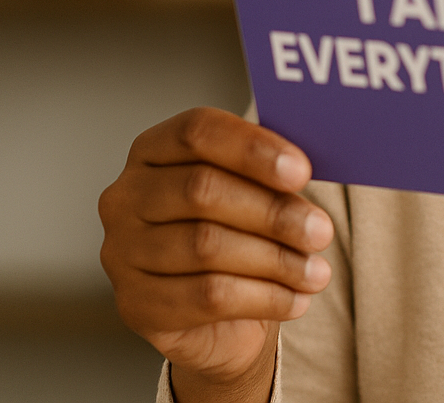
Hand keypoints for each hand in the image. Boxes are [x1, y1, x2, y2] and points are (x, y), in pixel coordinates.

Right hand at [98, 107, 334, 401]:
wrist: (214, 311)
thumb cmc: (235, 229)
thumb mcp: (252, 189)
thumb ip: (272, 171)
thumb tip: (309, 169)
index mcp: (154, 150)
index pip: (197, 132)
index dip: (253, 149)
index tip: (303, 171)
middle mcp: (126, 196)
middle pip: (202, 190)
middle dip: (273, 211)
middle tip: (321, 231)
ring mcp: (123, 252)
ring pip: (207, 246)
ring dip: (276, 260)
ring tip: (317, 271)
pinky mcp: (136, 304)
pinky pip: (207, 297)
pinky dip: (263, 298)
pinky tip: (295, 299)